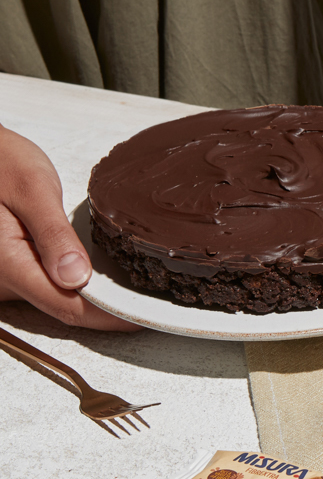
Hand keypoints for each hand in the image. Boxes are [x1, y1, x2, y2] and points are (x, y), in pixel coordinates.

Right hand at [0, 125, 140, 330]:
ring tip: (136, 290)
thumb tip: (76, 276)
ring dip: (96, 299)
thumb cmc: (1, 163)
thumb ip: (53, 234)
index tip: (143, 316)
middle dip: (108, 310)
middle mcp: (4, 281)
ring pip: (58, 300)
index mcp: (7, 264)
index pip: (67, 306)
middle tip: (152, 301)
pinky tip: (106, 278)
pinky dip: (80, 285)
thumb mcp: (32, 189)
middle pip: (64, 308)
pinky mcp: (14, 271)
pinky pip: (50, 287)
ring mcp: (8, 279)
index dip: (108, 316)